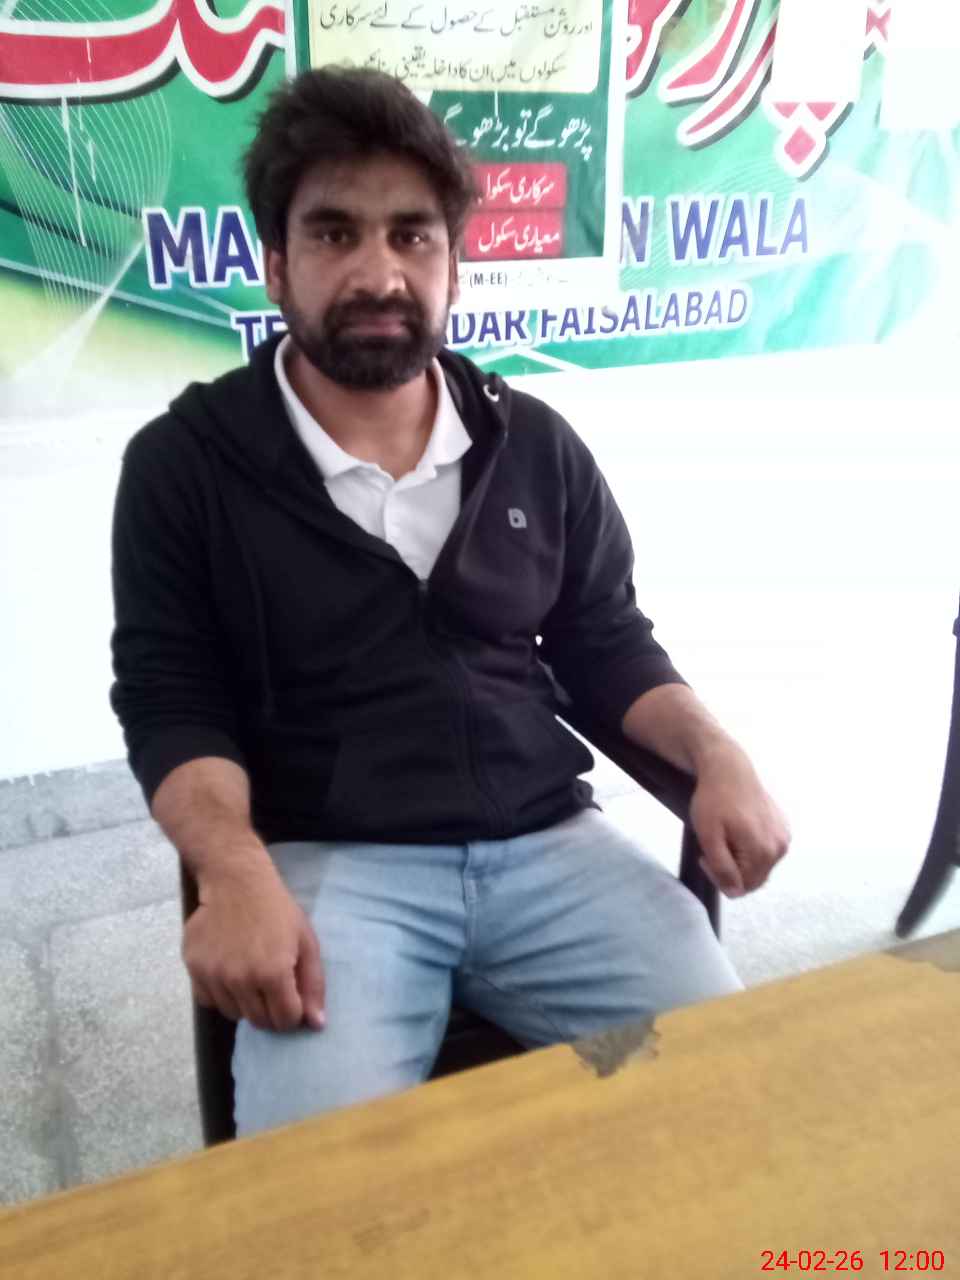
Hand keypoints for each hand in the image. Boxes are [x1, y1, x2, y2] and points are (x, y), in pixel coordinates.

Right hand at [182, 861, 325, 1031]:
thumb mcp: (306, 942)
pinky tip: (228, 972)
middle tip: (272, 987)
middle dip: (271, 1011)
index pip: (285, 1020)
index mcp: (272, 973)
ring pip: (233, 1014)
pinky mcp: (193, 969)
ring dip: (245, 1003)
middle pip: (260, 1022)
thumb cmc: (277, 911)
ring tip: (250, 976)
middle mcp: (240, 979)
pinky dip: (220, 994)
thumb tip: (316, 1024)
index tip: (291, 996)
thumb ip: (313, 984)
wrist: (235, 882)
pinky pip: (208, 1001)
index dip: (293, 1012)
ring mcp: (213, 975)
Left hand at [689, 746, 789, 897]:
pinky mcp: (784, 827)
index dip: (719, 877)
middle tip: (712, 850)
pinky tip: (738, 833)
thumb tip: (735, 892)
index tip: (705, 858)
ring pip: (760, 867)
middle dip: (731, 871)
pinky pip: (767, 851)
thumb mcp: (709, 836)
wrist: (729, 768)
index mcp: (763, 852)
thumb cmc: (714, 800)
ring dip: (741, 861)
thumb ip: (722, 867)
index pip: (741, 887)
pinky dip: (751, 849)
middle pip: (753, 879)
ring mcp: (784, 837)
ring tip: (725, 839)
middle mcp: (780, 847)